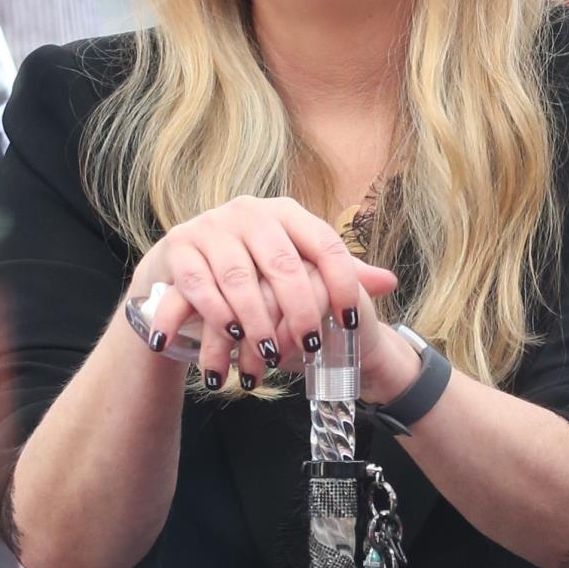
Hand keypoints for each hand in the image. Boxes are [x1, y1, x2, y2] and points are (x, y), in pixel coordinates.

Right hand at [128, 194, 395, 386]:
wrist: (183, 263)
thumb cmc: (251, 268)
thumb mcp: (294, 266)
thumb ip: (338, 274)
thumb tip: (389, 282)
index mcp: (287, 213)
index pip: (325, 243)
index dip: (342, 283)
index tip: (350, 321)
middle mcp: (250, 212)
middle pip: (283, 263)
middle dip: (298, 310)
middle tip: (311, 346)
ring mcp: (211, 226)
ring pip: (239, 278)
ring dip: (256, 321)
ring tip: (270, 355)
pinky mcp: (179, 246)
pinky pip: (200, 285)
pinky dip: (217, 315)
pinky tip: (232, 339)